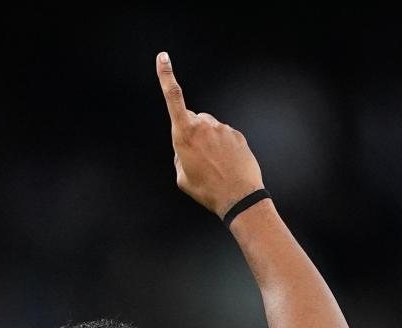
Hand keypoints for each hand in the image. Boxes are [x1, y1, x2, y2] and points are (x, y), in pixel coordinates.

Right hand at [156, 52, 264, 217]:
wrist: (239, 197)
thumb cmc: (206, 189)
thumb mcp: (182, 176)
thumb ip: (179, 156)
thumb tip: (185, 147)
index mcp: (184, 134)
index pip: (173, 98)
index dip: (166, 76)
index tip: (163, 58)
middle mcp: (204, 125)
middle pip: (192, 119)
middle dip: (192, 133)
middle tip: (198, 159)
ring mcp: (222, 128)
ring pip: (209, 129)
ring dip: (208, 142)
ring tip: (214, 166)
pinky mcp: (236, 134)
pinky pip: (224, 136)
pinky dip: (222, 147)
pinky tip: (226, 164)